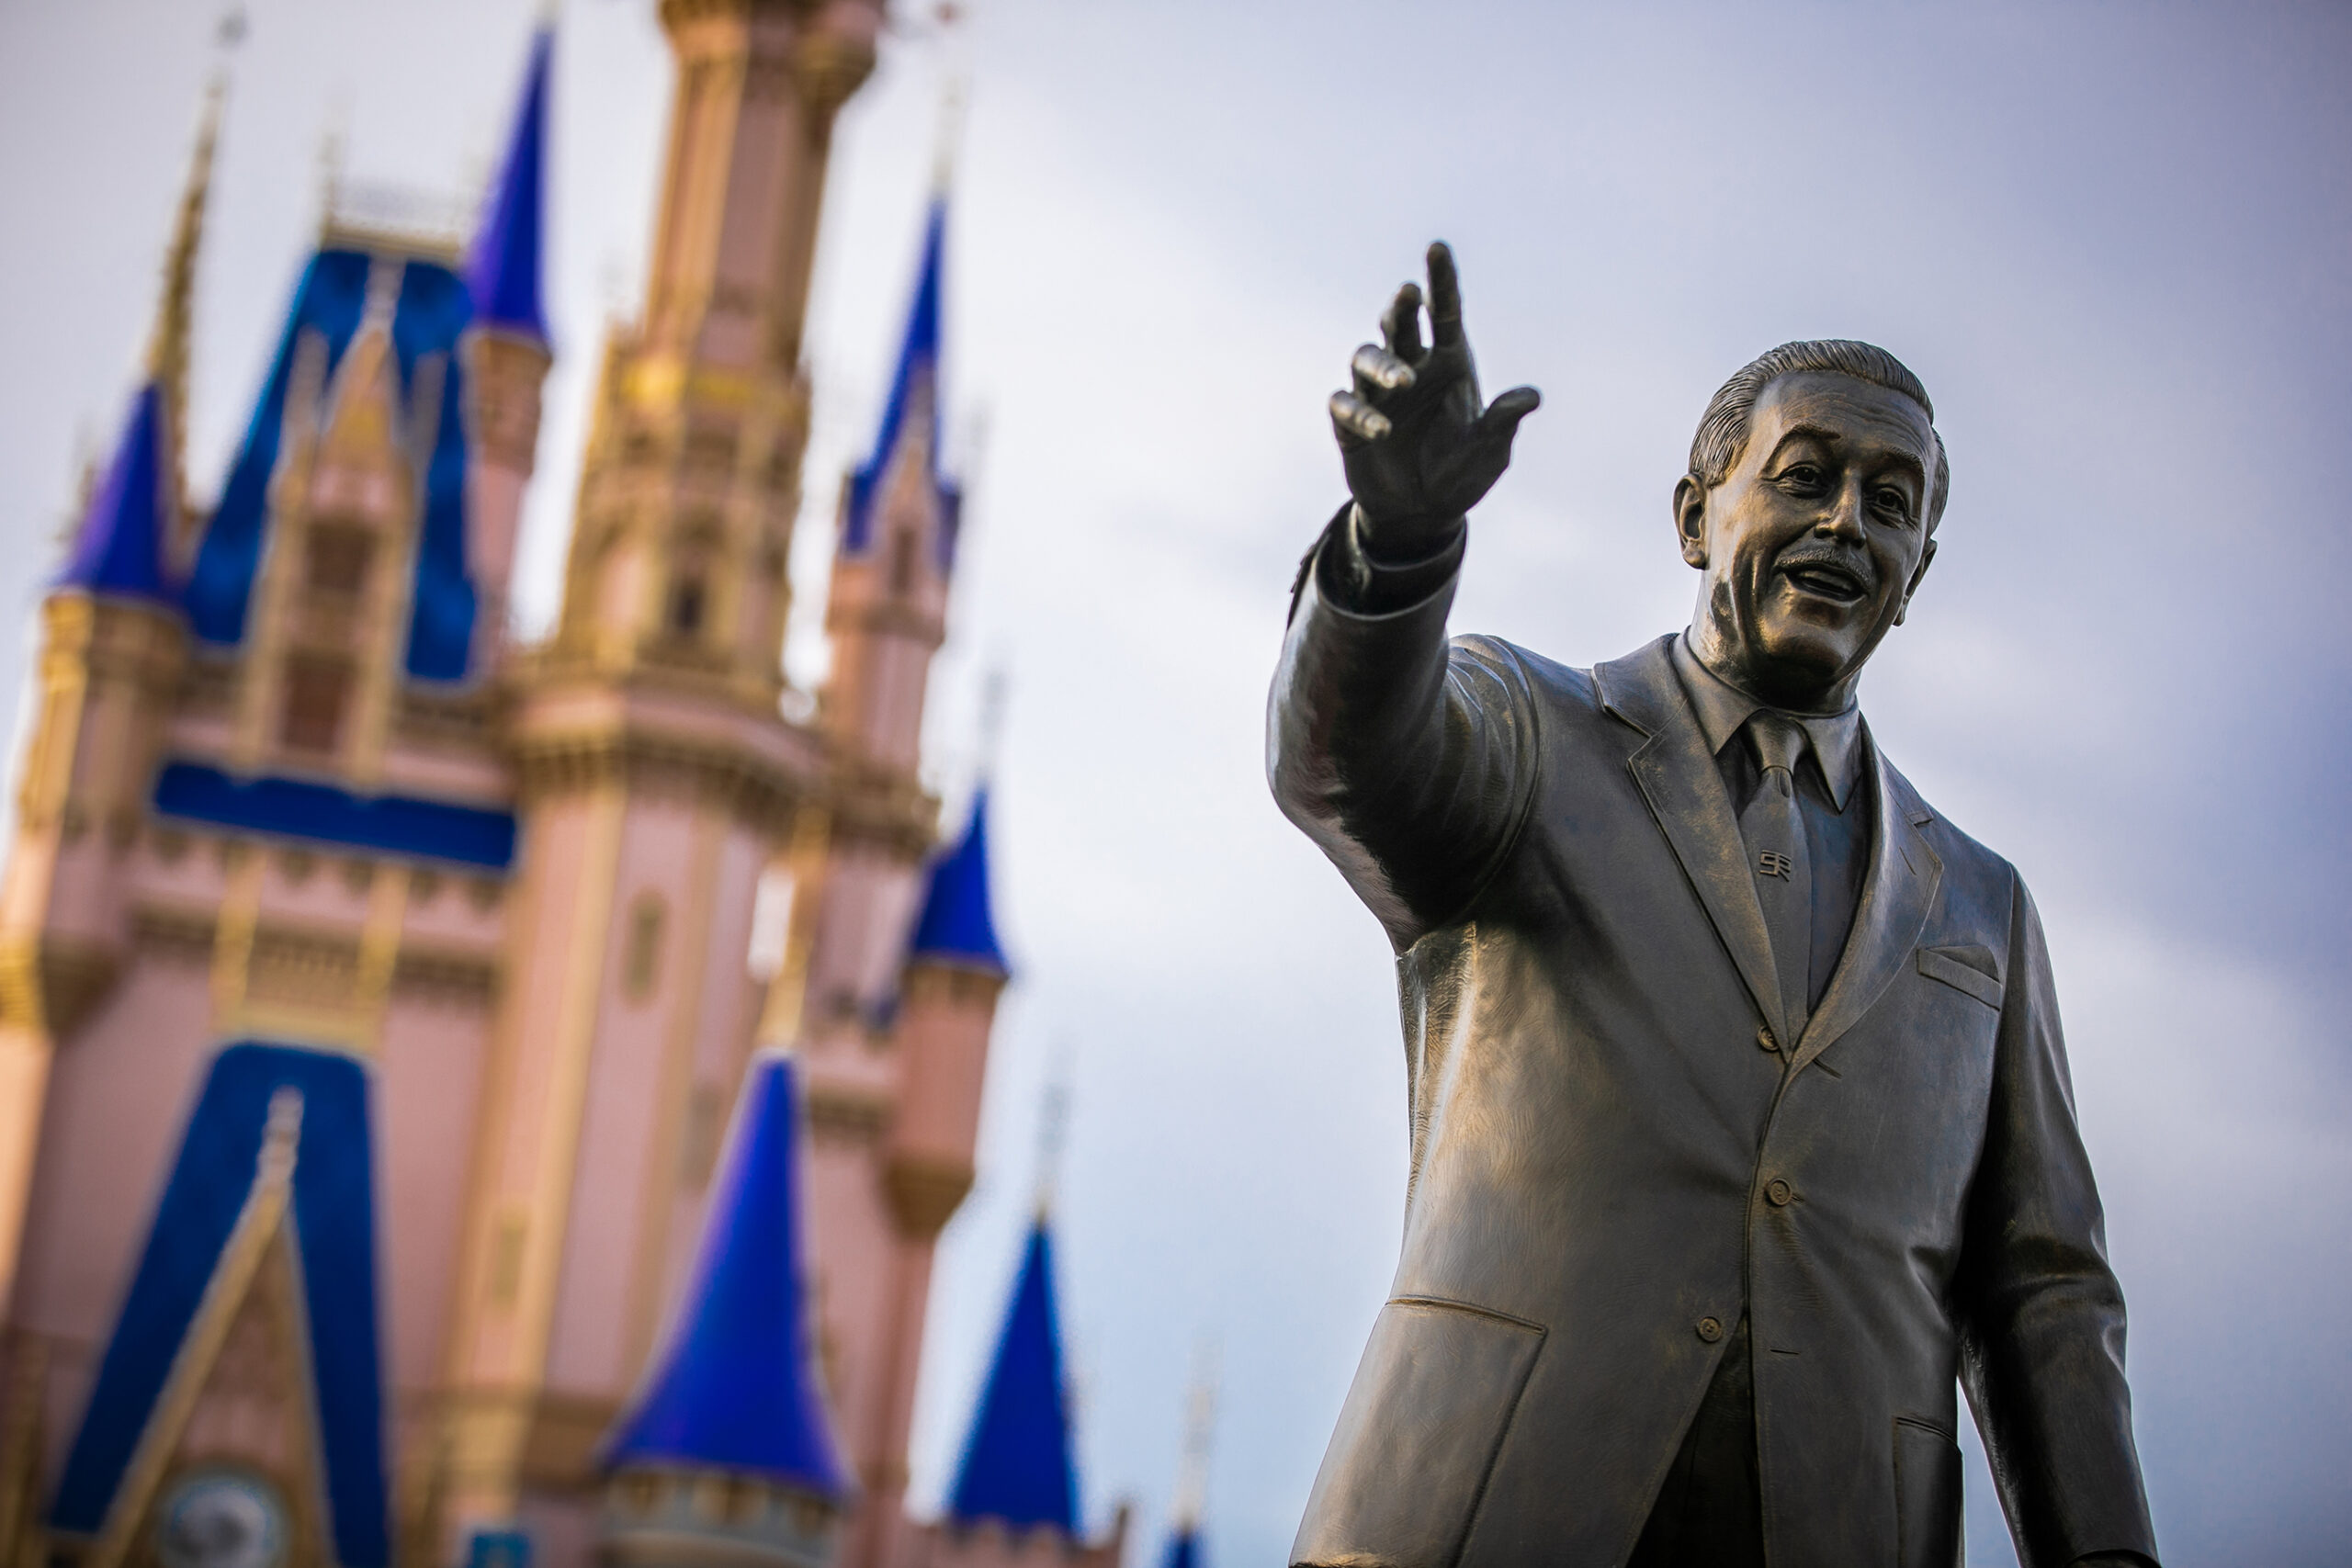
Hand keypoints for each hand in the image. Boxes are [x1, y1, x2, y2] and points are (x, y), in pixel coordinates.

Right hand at [1328, 241, 1540, 560]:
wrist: (1423, 515)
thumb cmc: (1461, 475)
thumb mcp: (1489, 452)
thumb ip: (1503, 423)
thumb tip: (1531, 397)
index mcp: (1449, 363)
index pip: (1444, 312)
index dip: (1441, 280)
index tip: (1437, 248)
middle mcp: (1411, 369)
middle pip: (1399, 324)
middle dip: (1401, 307)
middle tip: (1408, 294)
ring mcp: (1377, 394)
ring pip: (1366, 357)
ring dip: (1383, 363)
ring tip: (1403, 380)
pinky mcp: (1350, 423)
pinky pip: (1344, 404)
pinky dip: (1359, 411)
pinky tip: (1381, 430)